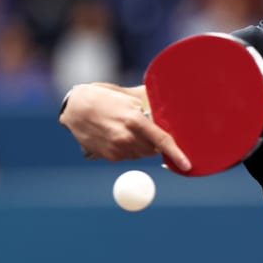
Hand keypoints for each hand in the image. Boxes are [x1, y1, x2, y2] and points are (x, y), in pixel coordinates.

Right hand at [59, 83, 190, 170]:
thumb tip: (169, 107)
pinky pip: (127, 156)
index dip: (176, 154)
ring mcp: (117, 149)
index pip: (162, 140)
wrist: (76, 108)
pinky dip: (126, 149)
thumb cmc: (104, 97)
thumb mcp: (128, 97)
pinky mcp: (109, 156)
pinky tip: (114, 135)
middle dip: (152, 142)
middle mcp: (127, 138)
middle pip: (152, 149)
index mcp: (135, 121)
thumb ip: (148, 104)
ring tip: (123, 129)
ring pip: (140, 154)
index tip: (187, 165)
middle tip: (141, 127)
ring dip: (139, 146)